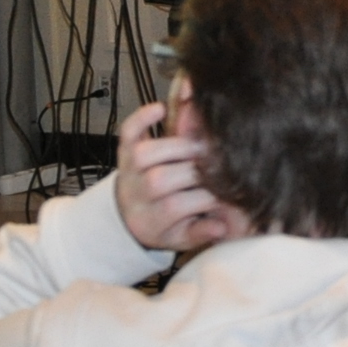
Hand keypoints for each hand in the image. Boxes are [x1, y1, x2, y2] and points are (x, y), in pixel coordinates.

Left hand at [112, 97, 237, 255]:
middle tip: (214, 166)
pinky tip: (162, 109)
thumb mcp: (180, 237)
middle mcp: (135, 194)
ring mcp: (128, 169)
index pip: (174, 208)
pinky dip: (142, 117)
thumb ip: (200, 232)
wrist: (129, 214)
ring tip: (199, 147)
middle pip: (158, 180)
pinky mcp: (125, 149)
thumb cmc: (162, 224)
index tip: (222, 194)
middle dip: (191, 171)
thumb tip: (221, 227)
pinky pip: (128, 131)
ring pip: (144, 154)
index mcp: (149, 219)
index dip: (202, 199)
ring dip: (175, 146)